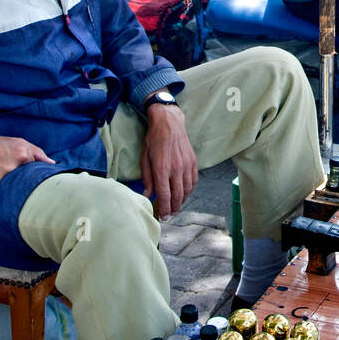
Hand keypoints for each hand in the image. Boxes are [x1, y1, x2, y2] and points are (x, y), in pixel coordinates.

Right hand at [0, 129, 54, 192]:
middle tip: (10, 173)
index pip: (36, 172)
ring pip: (10, 190)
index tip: (29, 175)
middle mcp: (12, 169)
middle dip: (21, 181)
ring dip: (8, 186)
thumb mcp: (19, 143)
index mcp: (23, 156)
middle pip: (24, 182)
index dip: (32, 174)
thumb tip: (53, 164)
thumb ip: (38, 153)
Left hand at [141, 103, 198, 218]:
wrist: (169, 122)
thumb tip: (148, 195)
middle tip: (169, 215)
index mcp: (161, 168)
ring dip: (182, 201)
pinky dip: (190, 190)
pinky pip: (193, 180)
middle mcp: (176, 168)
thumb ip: (147, 178)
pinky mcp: (193, 161)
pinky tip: (184, 193)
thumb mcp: (144, 158)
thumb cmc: (153, 139)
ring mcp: (186, 165)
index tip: (163, 217)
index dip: (164, 208)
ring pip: (187, 190)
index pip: (165, 195)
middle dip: (173, 208)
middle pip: (177, 195)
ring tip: (176, 206)